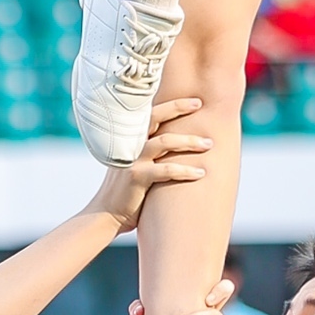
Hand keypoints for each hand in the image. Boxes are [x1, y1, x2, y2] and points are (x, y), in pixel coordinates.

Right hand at [95, 84, 210, 223]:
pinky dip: (185, 171)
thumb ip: (149, 151)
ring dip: (189, 142)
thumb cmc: (126, 190)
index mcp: (130, 138)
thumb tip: (178, 143)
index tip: (194, 100)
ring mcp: (132, 159)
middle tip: (200, 104)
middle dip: (178, 108)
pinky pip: (166, 170)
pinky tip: (201, 173)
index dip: (171, 104)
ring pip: (165, 141)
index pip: (150, 113)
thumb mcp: (134, 163)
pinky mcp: (136, 177)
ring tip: (209, 144)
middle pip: (155, 117)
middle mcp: (130, 144)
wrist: (106, 214)